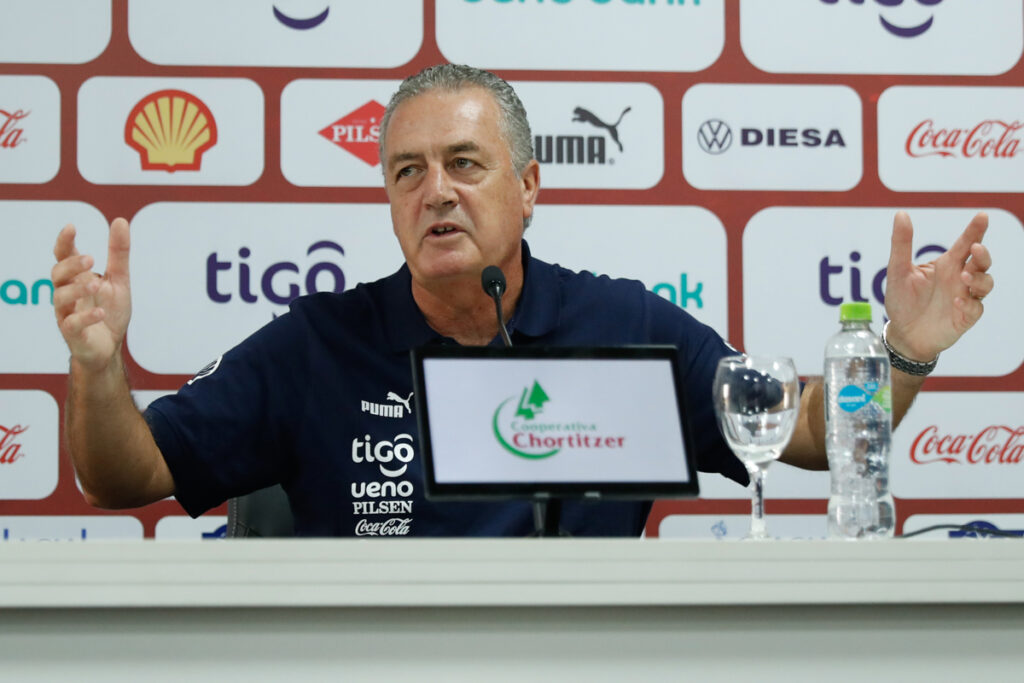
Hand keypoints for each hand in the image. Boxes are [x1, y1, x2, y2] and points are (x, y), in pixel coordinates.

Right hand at [51, 217, 132, 370]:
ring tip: (95, 283)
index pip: (63, 256)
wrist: (110, 346)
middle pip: (57, 274)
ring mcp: (67, 314)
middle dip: (71, 265)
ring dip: (77, 289)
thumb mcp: (119, 280)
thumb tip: (120, 220)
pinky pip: (73, 325)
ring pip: (60, 298)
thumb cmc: (110, 311)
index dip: (64, 242)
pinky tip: (100, 313)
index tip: (71, 227)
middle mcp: (67, 294)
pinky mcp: (73, 334)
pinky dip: (85, 317)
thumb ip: (118, 254)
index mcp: (77, 278)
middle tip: (90, 259)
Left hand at [884, 211, 992, 361]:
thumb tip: (901, 214)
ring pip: (985, 284)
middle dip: (983, 254)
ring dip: (978, 278)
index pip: (965, 244)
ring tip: (964, 276)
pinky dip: (969, 303)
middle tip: (975, 247)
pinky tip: (957, 301)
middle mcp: (959, 278)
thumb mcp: (898, 271)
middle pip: (981, 262)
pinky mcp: (965, 317)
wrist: (903, 333)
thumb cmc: (902, 300)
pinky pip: (975, 309)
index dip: (975, 230)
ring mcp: (965, 297)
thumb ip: (901, 244)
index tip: (982, 216)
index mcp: (946, 264)